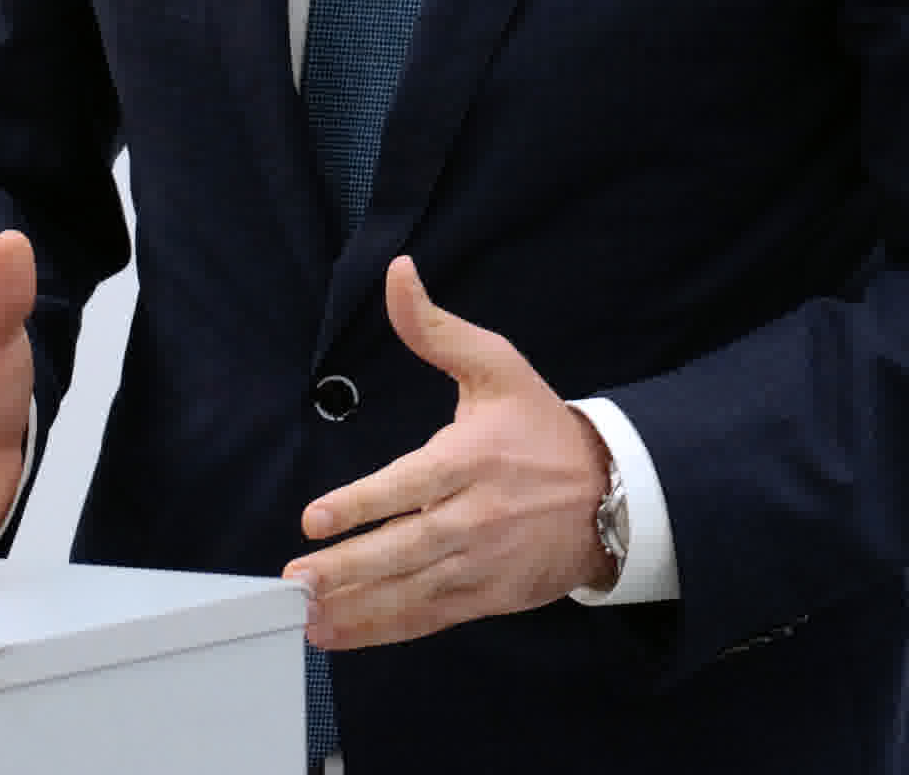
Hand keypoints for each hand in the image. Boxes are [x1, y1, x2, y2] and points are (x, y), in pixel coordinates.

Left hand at [284, 256, 613, 648]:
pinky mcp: (485, 596)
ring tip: (307, 617)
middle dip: (348, 568)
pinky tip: (339, 633)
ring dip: (356, 608)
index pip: (411, 484)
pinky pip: (427, 618)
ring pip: (412, 590)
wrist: (610, 495)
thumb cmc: (541, 429)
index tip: (316, 518)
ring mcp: (481, 562)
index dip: (363, 504)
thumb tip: (398, 274)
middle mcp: (477, 515)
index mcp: (474, 459)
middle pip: (406, 547)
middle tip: (298, 581)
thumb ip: (436, 330)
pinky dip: (382, 630)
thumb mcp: (496, 366)